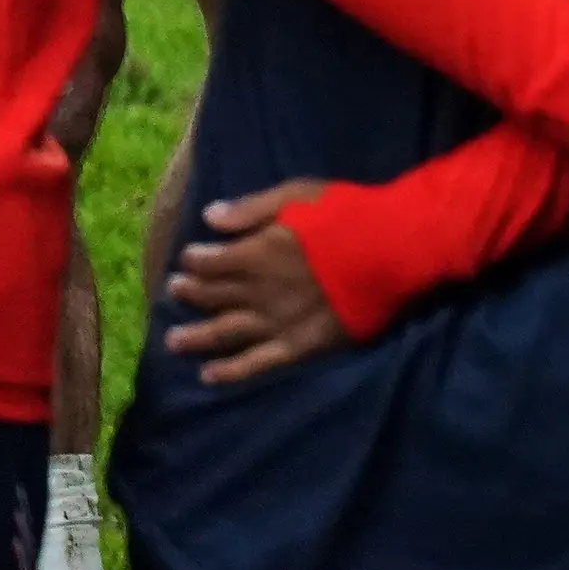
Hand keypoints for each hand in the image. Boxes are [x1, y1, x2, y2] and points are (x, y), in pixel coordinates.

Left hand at [166, 180, 343, 385]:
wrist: (394, 251)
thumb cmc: (349, 215)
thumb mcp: (300, 194)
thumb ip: (253, 207)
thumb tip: (209, 216)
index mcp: (257, 253)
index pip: (211, 261)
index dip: (194, 260)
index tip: (185, 260)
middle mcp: (258, 292)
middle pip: (213, 296)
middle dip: (189, 292)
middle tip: (174, 291)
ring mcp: (275, 322)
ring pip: (224, 333)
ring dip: (195, 337)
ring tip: (174, 340)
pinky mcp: (297, 346)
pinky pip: (256, 364)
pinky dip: (230, 372)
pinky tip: (209, 375)